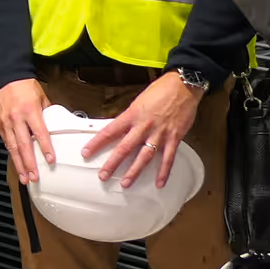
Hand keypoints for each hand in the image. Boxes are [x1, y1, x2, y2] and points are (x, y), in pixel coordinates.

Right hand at [0, 79, 53, 184]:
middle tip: (34, 176)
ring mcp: (6, 122)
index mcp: (30, 110)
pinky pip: (6, 142)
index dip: (45, 148)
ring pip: (13, 148)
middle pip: (24, 145)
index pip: (40, 133)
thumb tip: (56, 127)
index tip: (50, 159)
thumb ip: (47, 114)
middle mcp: (17, 118)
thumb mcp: (42, 98)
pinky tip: (16, 163)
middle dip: (29, 163)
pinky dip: (12, 154)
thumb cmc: (25, 86)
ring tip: (24, 176)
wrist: (7, 78)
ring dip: (19, 164)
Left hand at [82, 72, 202, 188]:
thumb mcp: (138, 102)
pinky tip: (159, 183)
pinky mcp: (174, 138)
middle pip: (125, 148)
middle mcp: (144, 126)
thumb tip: (120, 129)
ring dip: (134, 171)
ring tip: (125, 183)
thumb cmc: (161, 91)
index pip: (110, 131)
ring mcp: (159, 134)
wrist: (183, 85)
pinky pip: (168, 158)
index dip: (97, 143)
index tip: (86, 152)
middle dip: (113, 163)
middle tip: (103, 175)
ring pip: (144, 156)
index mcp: (132, 115)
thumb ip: (130, 117)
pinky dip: (163, 172)